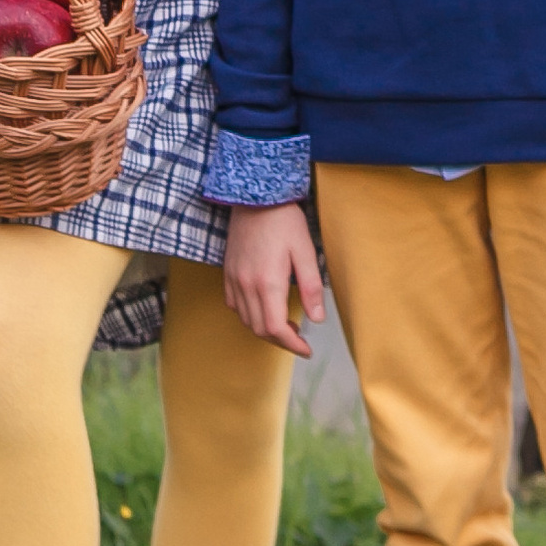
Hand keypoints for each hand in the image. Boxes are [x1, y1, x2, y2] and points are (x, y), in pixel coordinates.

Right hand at [222, 201, 324, 356]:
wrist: (254, 196)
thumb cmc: (283, 220)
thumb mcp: (306, 251)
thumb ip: (311, 287)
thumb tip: (318, 318)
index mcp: (267, 282)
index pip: (275, 328)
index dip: (292, 345)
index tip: (306, 349)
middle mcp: (246, 285)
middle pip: (259, 329)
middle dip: (281, 340)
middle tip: (300, 338)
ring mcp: (234, 279)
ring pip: (246, 319)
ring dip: (265, 329)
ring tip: (286, 325)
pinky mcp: (228, 272)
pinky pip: (234, 304)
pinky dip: (249, 315)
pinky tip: (263, 308)